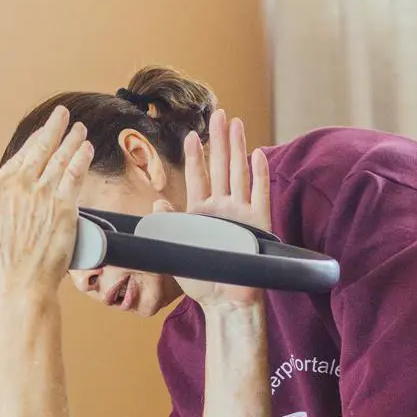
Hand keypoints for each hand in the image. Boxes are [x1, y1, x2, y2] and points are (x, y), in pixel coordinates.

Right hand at [0, 107, 93, 295]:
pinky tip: (86, 149)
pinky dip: (81, 159)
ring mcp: (46, 197)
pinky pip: (75, 176)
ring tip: (80, 129)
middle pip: (42, 149)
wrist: (20, 288)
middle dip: (55, 129)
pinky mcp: (66, 210)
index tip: (41, 134)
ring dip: (72, 140)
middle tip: (64, 116)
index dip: (33, 142)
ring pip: (61, 159)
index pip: (19, 157)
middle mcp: (23, 187)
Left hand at [158, 109, 270, 309]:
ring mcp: (241, 214)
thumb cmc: (200, 280)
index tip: (190, 135)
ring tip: (236, 123)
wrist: (224, 301)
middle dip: (218, 141)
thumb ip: (169, 223)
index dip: (194, 157)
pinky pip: (259, 195)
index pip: (197, 179)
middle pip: (220, 168)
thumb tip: (157, 201)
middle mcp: (221, 209)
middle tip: (218, 114)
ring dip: (238, 149)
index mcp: (201, 214)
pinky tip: (257, 154)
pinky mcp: (258, 224)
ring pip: (239, 174)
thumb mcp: (176, 248)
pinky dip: (258, 175)